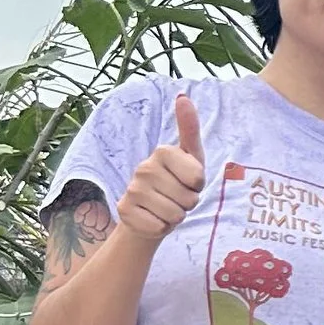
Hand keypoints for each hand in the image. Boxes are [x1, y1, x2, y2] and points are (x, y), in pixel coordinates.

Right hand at [117, 92, 208, 243]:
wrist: (150, 212)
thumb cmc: (177, 182)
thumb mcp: (190, 157)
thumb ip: (189, 128)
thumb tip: (183, 96)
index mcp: (163, 151)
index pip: (198, 178)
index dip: (198, 186)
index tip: (188, 181)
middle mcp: (144, 168)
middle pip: (188, 199)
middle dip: (188, 203)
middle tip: (176, 197)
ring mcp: (132, 189)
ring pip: (175, 215)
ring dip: (176, 216)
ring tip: (166, 207)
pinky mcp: (125, 210)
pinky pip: (159, 228)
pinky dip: (162, 228)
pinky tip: (153, 218)